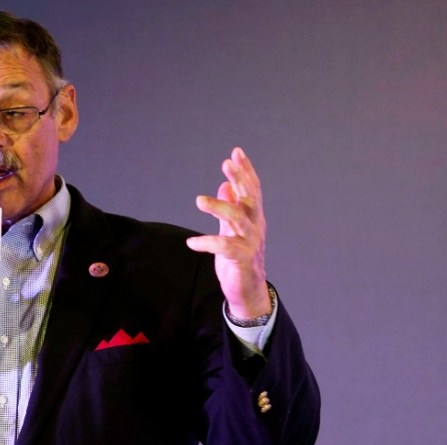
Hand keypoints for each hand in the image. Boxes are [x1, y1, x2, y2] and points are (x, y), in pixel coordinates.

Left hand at [186, 147, 271, 317]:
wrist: (247, 289)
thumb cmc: (238, 258)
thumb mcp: (232, 229)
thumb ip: (230, 208)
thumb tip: (225, 186)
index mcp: (253, 218)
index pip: (252, 190)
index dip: (246, 171)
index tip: (236, 152)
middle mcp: (255, 227)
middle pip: (250, 198)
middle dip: (240, 179)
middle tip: (226, 164)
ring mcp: (250, 243)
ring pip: (237, 219)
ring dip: (219, 207)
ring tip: (199, 200)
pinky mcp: (242, 259)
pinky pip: (224, 246)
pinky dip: (207, 242)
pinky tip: (191, 243)